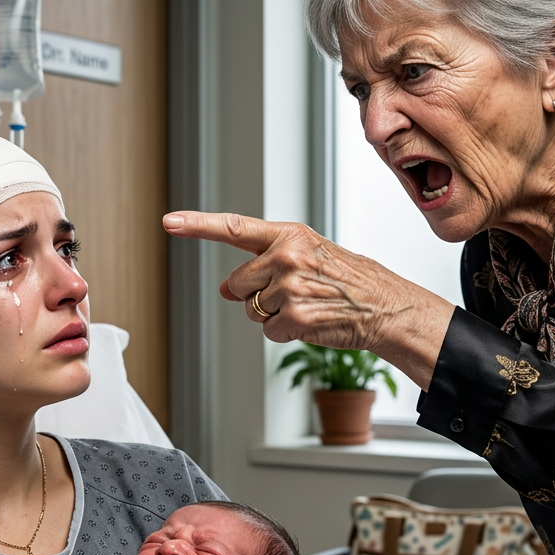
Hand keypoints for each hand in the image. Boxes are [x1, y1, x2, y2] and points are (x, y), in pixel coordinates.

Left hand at [162, 211, 452, 387]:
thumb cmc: (350, 280)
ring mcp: (288, 288)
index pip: (234, 227)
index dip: (197, 225)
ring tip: (311, 305)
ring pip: (254, 311)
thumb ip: (264, 263)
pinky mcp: (293, 317)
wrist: (386, 306)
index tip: (169, 221)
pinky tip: (312, 322)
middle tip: (297, 292)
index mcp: (289, 235)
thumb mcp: (310, 255)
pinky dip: (286, 333)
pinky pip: (270, 332)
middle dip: (258, 294)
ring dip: (276, 315)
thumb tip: (227, 290)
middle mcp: (285, 256)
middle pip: (240, 284)